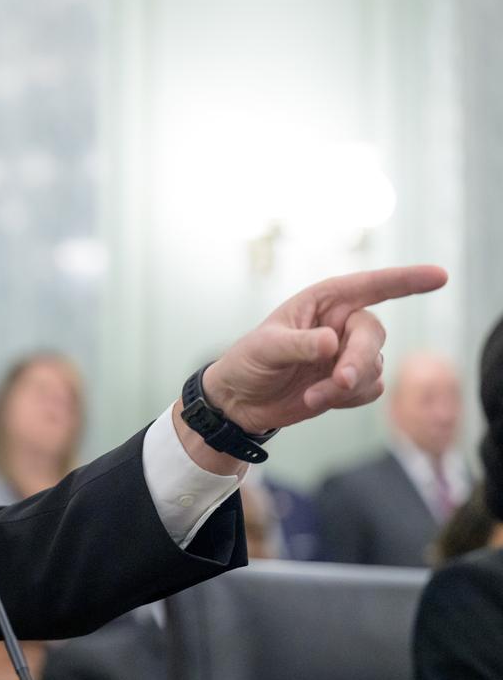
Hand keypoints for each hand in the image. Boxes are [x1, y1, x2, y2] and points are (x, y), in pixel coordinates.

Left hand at [202, 265, 447, 433]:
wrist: (239, 402)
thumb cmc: (247, 363)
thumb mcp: (264, 348)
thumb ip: (298, 344)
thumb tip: (332, 342)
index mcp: (323, 302)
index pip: (370, 285)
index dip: (406, 280)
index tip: (438, 277)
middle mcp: (341, 324)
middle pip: (374, 334)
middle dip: (360, 359)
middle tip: (340, 382)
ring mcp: (348, 354)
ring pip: (374, 366)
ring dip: (346, 386)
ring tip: (310, 396)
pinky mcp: (350, 383)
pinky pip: (370, 390)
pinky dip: (346, 401)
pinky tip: (315, 400)